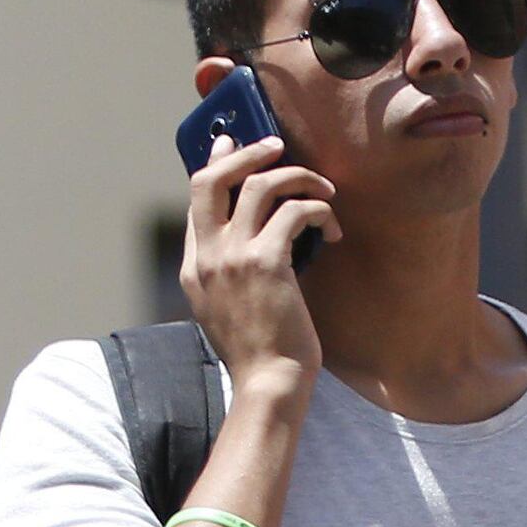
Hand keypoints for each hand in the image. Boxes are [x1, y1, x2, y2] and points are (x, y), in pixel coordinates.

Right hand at [177, 129, 334, 391]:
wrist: (269, 383)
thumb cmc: (259, 351)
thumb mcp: (227, 307)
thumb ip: (228, 269)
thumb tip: (254, 232)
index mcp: (194, 268)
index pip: (197, 198)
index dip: (216, 163)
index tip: (231, 143)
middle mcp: (207, 257)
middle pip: (212, 179)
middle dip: (246, 152)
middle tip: (276, 145)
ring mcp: (233, 258)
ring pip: (259, 185)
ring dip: (297, 176)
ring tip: (323, 188)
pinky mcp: (267, 263)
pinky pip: (295, 211)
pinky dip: (319, 210)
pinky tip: (333, 228)